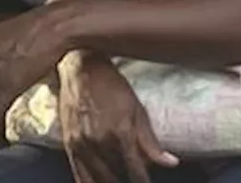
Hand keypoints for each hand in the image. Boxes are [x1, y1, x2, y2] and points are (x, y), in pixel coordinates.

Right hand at [58, 53, 177, 182]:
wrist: (82, 69)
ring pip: (99, 178)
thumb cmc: (112, 85)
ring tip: (119, 181)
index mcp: (120, 133)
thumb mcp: (137, 109)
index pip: (135, 170)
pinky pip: (79, 175)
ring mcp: (82, 145)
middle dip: (127, 181)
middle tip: (134, 179)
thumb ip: (151, 141)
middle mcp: (100, 143)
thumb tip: (170, 163)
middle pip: (117, 176)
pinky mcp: (69, 145)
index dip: (142, 181)